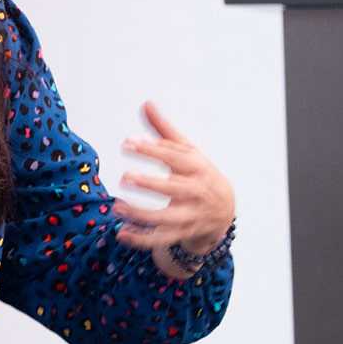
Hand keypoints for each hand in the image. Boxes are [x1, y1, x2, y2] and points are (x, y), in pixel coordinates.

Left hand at [111, 102, 236, 276]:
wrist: (225, 209)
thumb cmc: (199, 174)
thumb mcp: (187, 151)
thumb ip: (164, 131)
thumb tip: (146, 103)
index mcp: (197, 168)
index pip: (175, 157)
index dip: (153, 150)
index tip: (128, 143)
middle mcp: (196, 192)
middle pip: (175, 189)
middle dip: (151, 185)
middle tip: (125, 177)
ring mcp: (190, 215)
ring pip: (166, 219)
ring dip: (141, 216)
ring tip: (116, 207)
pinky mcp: (182, 233)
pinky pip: (161, 240)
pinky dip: (141, 239)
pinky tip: (121, 233)